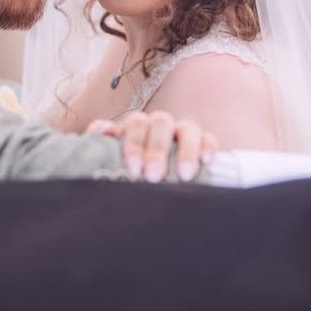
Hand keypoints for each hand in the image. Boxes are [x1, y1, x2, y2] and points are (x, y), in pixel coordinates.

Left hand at [86, 110, 217, 182]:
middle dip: (157, 149)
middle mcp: (160, 125)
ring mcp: (182, 132)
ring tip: (184, 175)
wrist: (149, 187)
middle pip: (160, 123)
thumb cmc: (127, 174)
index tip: (134, 168)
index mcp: (137, 127)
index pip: (136, 123)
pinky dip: (207, 146)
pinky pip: (209, 138)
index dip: (134, 143)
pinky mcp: (203, 143)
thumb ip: (101, 144)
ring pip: (187, 127)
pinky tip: (206, 161)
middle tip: (153, 175)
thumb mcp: (111, 160)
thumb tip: (103, 129)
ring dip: (185, 149)